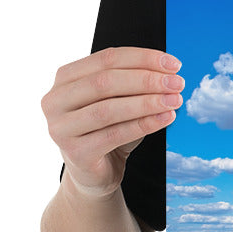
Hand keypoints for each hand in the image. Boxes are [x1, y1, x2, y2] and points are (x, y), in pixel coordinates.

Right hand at [42, 46, 183, 198]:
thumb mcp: (119, 100)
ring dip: (147, 102)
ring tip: (175, 100)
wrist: (95, 172)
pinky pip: (114, 135)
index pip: (107, 58)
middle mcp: (55, 100)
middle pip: (105, 82)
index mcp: (65, 78)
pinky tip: (166, 118)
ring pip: (109, 109)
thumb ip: (135, 83)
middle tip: (177, 83)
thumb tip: (170, 73)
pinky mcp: (75, 153)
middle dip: (147, 80)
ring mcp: (61, 128)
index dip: (143, 58)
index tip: (174, 64)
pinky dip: (144, 125)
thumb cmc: (108, 129)